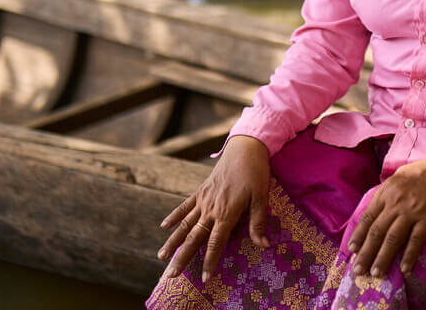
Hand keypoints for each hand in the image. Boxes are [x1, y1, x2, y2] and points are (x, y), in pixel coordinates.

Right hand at [158, 135, 270, 282]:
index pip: (215, 243)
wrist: (245, 147)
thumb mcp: (262, 197)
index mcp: (226, 212)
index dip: (210, 261)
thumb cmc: (256, 172)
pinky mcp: (201, 190)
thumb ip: (258, 222)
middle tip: (171, 275)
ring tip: (161, 256)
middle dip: (182, 257)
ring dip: (173, 241)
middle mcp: (211, 208)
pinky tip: (164, 226)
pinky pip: (184, 206)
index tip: (204, 278)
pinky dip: (174, 216)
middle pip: (194, 237)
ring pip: (184, 224)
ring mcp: (203, 199)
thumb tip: (263, 246)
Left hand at [347, 148, 425, 276]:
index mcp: (386, 192)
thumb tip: (376, 210)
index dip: (358, 235)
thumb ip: (386, 193)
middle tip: (358, 270)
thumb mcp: (398, 176)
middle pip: (377, 232)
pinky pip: (416, 241)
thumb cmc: (424, 171)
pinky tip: (404, 270)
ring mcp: (412, 212)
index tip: (352, 250)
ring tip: (376, 274)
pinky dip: (409, 256)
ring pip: (392, 239)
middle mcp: (396, 203)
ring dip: (382, 258)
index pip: (368, 217)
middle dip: (366, 253)